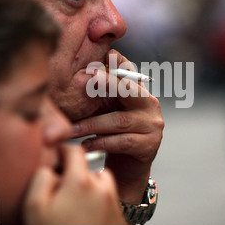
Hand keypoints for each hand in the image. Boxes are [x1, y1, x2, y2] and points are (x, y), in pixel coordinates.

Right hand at [23, 146, 127, 224]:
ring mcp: (115, 206)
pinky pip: (112, 202)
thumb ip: (42, 177)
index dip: (63, 151)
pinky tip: (87, 218)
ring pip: (104, 184)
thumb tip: (52, 166)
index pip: (75, 151)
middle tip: (65, 189)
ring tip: (77, 206)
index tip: (58, 157)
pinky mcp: (122, 221)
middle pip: (91, 168)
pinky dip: (101, 204)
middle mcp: (103, 190)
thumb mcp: (34, 207)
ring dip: (93, 188)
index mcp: (81, 182)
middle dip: (78, 174)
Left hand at [72, 49, 163, 205]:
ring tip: (72, 129)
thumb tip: (80, 74)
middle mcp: (150, 106)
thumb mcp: (105, 111)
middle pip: (130, 91)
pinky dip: (101, 142)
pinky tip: (86, 144)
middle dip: (110, 83)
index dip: (120, 64)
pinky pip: (122, 142)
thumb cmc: (112, 136)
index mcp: (139, 93)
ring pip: (119, 121)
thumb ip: (99, 94)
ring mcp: (152, 126)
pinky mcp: (149, 146)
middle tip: (91, 78)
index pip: (130, 74)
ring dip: (92, 124)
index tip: (108, 55)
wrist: (125, 170)